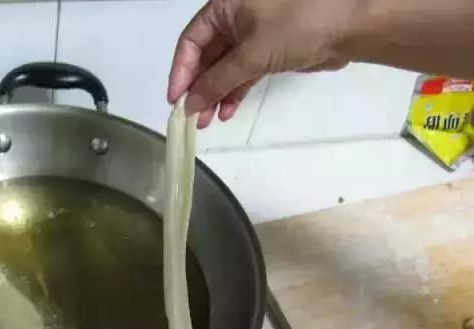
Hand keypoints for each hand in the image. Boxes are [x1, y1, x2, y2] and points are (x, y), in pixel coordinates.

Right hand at [169, 0, 354, 126]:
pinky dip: (234, 92)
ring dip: (215, 95)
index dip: (181, 71)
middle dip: (199, 88)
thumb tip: (190, 105)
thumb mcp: (251, 54)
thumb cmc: (296, 27)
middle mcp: (234, 19)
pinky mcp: (267, 53)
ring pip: (224, 69)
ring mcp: (251, 37)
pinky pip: (242, 74)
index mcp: (225, 6)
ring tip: (207, 122)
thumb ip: (217, 81)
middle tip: (192, 117)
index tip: (176, 100)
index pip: (190, 41)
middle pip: (206, 57)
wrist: (349, 28)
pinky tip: (227, 113)